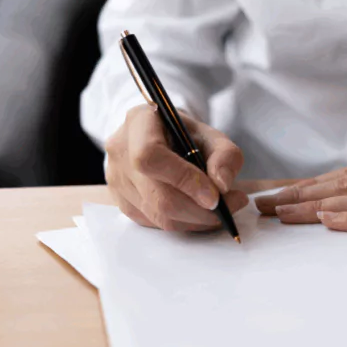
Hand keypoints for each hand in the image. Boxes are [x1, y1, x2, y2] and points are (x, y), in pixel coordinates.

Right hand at [105, 105, 248, 230]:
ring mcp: (116, 180)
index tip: (215, 196)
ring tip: (222, 210)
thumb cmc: (185, 135)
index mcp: (138, 123)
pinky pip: (155, 223)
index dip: (184, 180)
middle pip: (157, 196)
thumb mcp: (211, 135)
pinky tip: (201, 213)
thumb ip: (225, 156)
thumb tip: (222, 185)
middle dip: (199, 210)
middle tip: (230, 207)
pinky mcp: (122, 203)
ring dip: (196, 220)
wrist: (160, 138)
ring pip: (158, 215)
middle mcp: (120, 152)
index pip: (151, 157)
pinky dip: (185, 223)